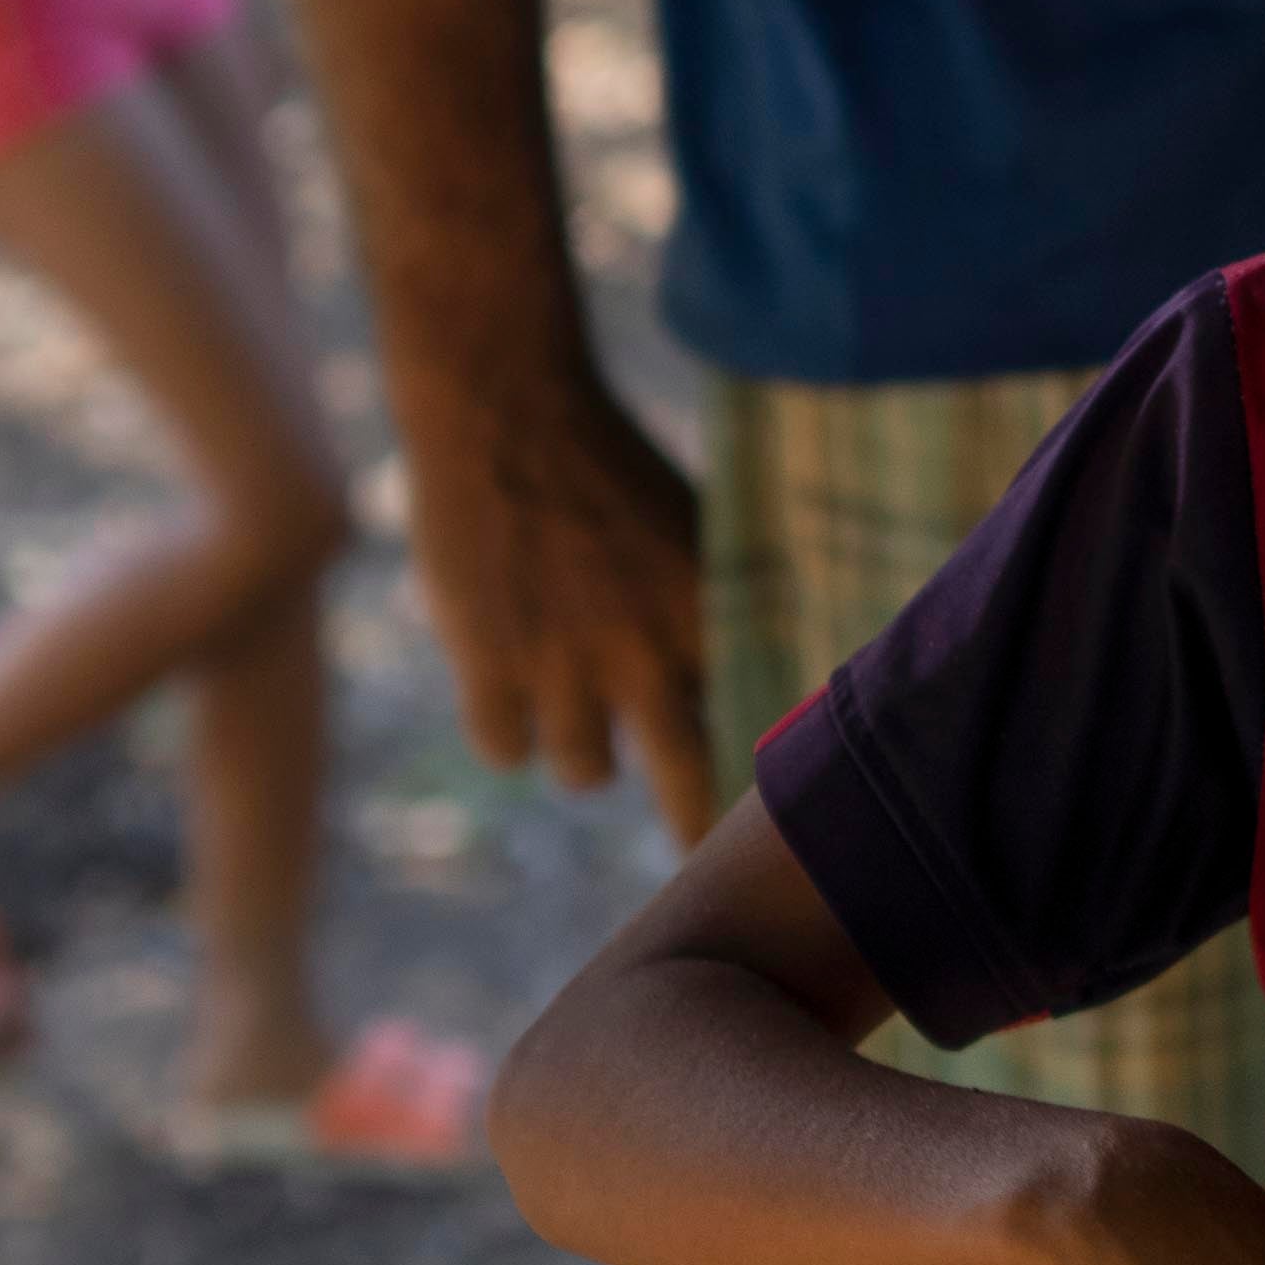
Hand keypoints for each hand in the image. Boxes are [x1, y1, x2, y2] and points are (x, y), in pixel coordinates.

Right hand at [408, 322, 718, 827]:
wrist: (503, 410)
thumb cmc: (607, 462)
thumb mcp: (688, 526)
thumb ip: (714, 607)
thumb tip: (768, 680)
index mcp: (706, 612)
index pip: (753, 724)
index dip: (760, 770)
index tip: (776, 808)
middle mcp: (644, 650)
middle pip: (686, 780)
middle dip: (696, 822)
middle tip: (703, 854)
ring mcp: (563, 664)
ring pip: (585, 772)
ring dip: (586, 753)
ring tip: (582, 715)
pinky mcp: (488, 663)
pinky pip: (505, 752)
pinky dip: (509, 735)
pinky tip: (514, 702)